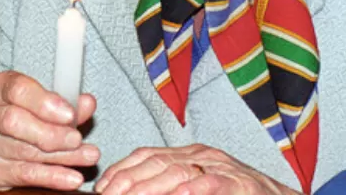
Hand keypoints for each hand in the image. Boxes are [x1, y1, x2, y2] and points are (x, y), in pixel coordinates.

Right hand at [0, 71, 98, 190]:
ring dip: (61, 156)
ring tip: (87, 156)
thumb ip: (65, 104)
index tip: (70, 114)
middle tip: (76, 139)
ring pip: (24, 151)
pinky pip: (24, 174)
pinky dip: (51, 177)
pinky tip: (71, 178)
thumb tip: (87, 103)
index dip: (45, 102)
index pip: (18, 90)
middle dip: (49, 132)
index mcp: (1, 87)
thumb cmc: (24, 115)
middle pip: (13, 121)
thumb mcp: (44, 103)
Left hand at [96, 146, 298, 194]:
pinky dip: (194, 189)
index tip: (102, 188)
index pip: (146, 155)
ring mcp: (223, 167)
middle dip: (129, 181)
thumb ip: (169, 187)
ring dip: (151, 187)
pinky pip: (214, 184)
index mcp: (190, 154)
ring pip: (179, 172)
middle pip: (157, 162)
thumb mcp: (198, 188)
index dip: (122, 170)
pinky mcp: (243, 185)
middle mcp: (203, 155)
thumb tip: (132, 192)